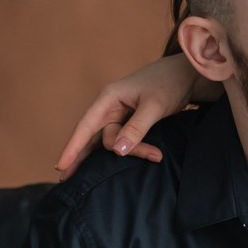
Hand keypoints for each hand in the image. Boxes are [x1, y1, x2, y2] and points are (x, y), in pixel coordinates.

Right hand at [56, 52, 202, 174]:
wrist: (187, 74)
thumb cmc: (169, 83)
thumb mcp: (154, 105)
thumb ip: (136, 128)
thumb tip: (116, 150)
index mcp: (108, 97)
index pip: (85, 126)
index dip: (72, 147)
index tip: (60, 166)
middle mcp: (109, 107)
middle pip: (100, 138)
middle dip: (105, 155)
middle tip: (96, 173)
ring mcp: (120, 115)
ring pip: (115, 141)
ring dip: (134, 151)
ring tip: (157, 156)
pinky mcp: (131, 122)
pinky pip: (123, 140)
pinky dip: (131, 150)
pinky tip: (132, 161)